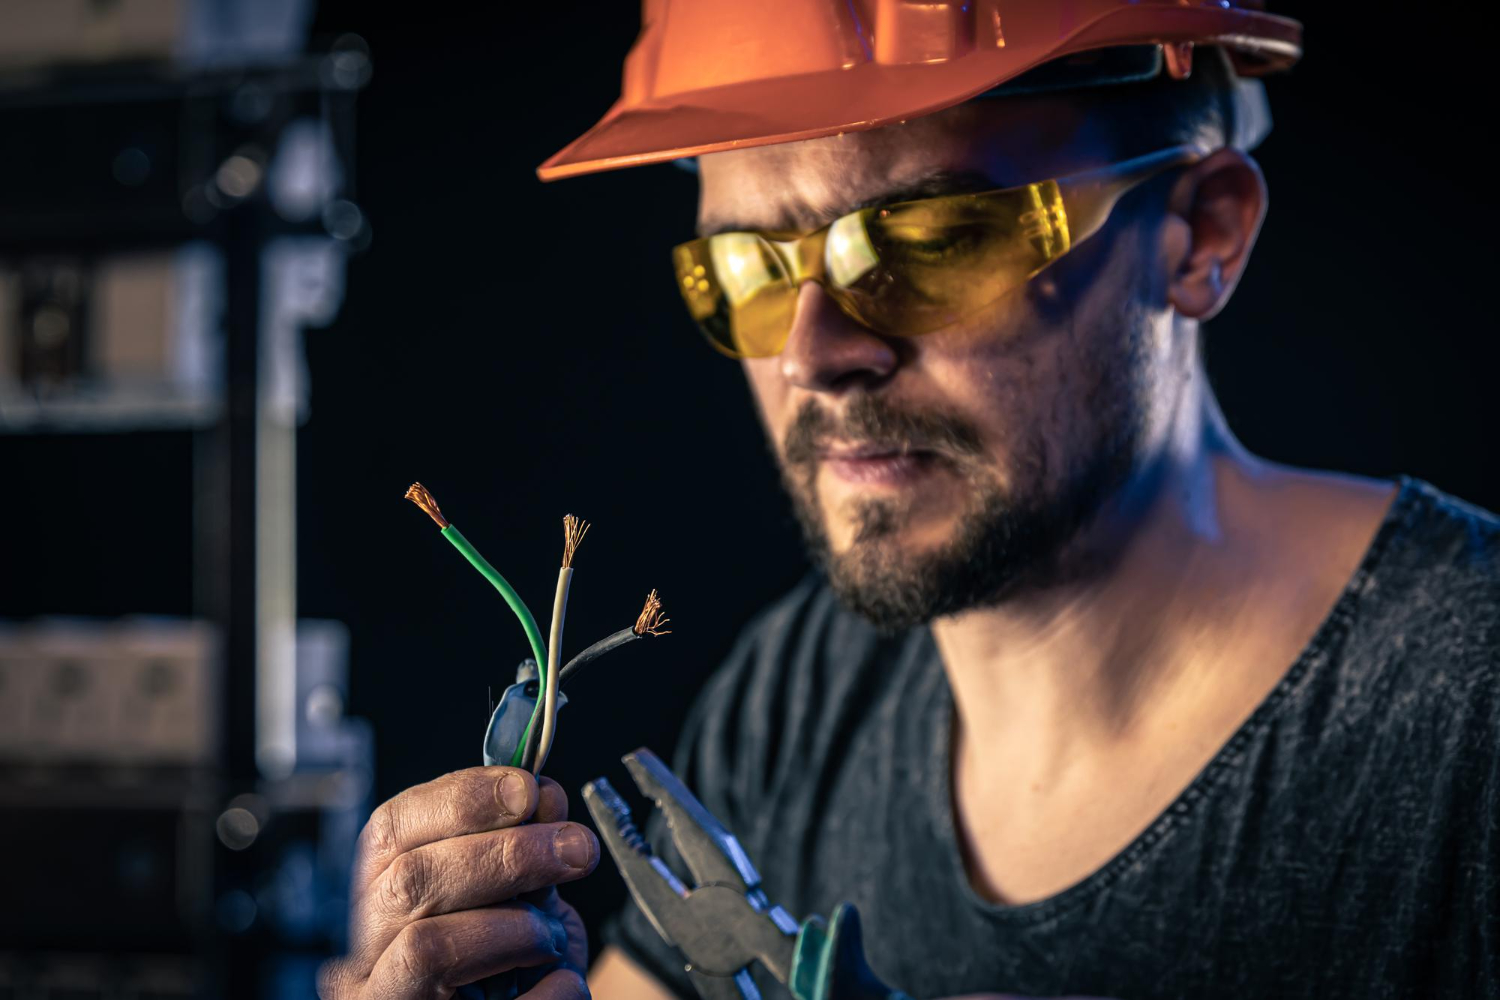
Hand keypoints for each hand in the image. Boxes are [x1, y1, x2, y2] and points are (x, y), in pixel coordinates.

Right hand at [318, 766, 599, 998]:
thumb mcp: (512, 900)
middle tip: (577, 848)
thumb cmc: (502, 967)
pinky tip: (563, 981)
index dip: (460, 799)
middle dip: (506, 854)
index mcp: (374, 900)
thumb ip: (520, 851)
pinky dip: (547, 990)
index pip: (390, 829)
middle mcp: (360, 953)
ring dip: (516, 927)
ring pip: (427, 946)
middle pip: (410, 882)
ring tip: (553, 936)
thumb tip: (542, 796)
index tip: (527, 789)